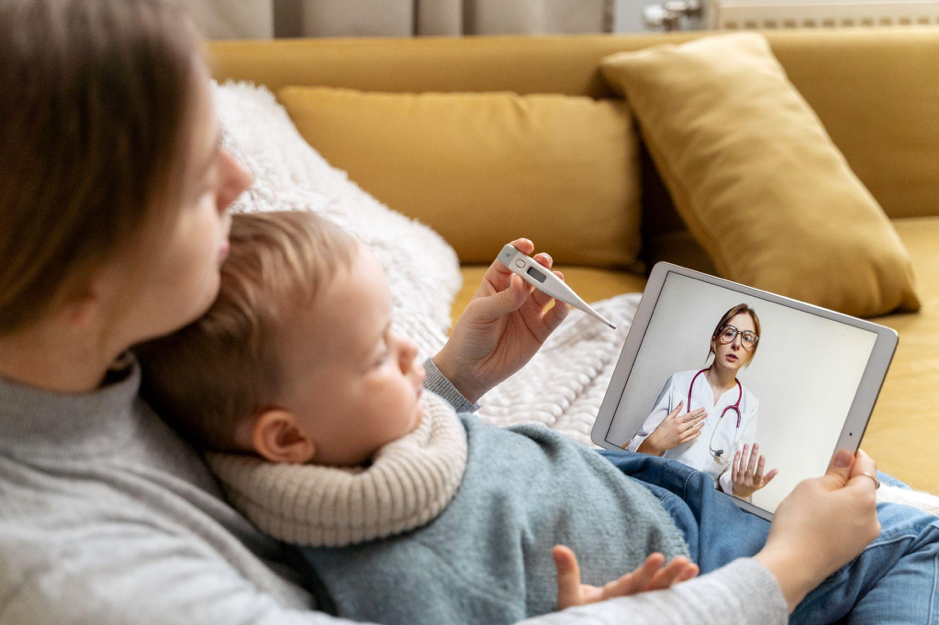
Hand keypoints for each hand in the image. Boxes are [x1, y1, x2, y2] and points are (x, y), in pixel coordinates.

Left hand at [433, 238, 569, 402]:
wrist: (471, 370)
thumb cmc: (469, 336)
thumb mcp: (480, 313)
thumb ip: (503, 298)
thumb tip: (521, 280)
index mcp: (496, 283)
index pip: (510, 260)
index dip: (520, 250)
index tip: (528, 247)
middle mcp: (516, 294)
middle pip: (533, 273)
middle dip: (541, 266)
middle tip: (544, 263)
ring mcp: (529, 311)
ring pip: (547, 292)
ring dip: (554, 285)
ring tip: (557, 281)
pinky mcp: (539, 330)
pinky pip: (555, 316)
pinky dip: (562, 308)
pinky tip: (563, 302)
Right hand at [553, 546, 698, 609]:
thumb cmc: (577, 616)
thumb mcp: (568, 597)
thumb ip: (567, 572)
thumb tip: (558, 547)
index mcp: (613, 602)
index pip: (632, 587)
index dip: (645, 573)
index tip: (658, 557)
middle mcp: (631, 607)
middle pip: (653, 591)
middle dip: (668, 575)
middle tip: (683, 560)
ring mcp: (642, 609)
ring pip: (662, 594)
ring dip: (677, 580)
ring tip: (691, 565)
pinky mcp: (648, 607)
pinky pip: (666, 596)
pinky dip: (680, 585)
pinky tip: (693, 572)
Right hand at [639, 401, 705, 454]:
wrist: (657, 442)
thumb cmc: (660, 429)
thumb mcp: (667, 418)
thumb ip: (676, 410)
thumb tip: (682, 402)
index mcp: (677, 421)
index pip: (690, 415)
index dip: (697, 412)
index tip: (703, 409)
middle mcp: (681, 428)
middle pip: (694, 422)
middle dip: (701, 417)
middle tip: (706, 414)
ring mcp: (682, 435)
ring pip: (694, 430)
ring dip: (700, 426)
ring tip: (703, 423)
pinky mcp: (682, 441)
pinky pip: (691, 437)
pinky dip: (696, 434)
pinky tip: (699, 432)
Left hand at [731, 443, 778, 497]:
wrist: (741, 493)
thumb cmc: (754, 486)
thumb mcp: (762, 483)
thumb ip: (769, 477)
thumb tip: (777, 470)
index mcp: (756, 483)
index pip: (759, 474)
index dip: (761, 465)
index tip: (762, 456)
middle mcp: (747, 481)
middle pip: (750, 467)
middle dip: (753, 455)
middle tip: (756, 445)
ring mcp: (739, 479)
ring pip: (742, 465)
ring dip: (744, 454)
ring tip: (746, 445)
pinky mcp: (733, 477)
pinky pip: (734, 467)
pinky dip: (736, 459)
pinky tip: (739, 452)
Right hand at [753, 449, 879, 612]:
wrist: (791, 565)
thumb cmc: (799, 525)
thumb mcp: (812, 486)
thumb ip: (834, 471)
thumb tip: (846, 458)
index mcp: (864, 498)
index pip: (867, 467)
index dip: (854, 456)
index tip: (844, 450)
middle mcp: (872, 518)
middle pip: (862, 489)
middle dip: (844, 481)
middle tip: (818, 481)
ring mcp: (864, 537)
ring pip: (854, 507)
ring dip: (839, 501)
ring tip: (811, 505)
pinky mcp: (853, 549)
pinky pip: (849, 524)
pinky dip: (837, 517)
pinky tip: (815, 521)